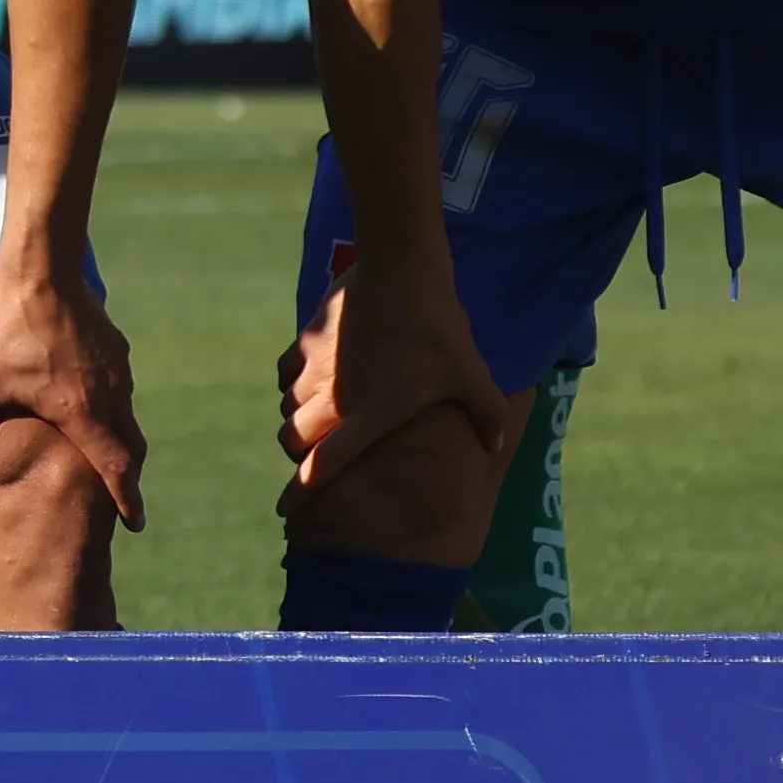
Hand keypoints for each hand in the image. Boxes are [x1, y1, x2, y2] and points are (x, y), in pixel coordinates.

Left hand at [0, 263, 146, 529]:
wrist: (42, 271)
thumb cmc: (10, 332)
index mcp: (83, 415)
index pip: (116, 471)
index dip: (127, 502)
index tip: (136, 526)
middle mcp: (110, 397)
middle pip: (130, 448)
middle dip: (128, 478)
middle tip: (126, 502)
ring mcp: (117, 371)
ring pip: (126, 417)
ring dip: (120, 441)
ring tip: (107, 455)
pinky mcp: (114, 347)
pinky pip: (120, 388)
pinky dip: (113, 407)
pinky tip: (93, 401)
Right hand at [276, 268, 497, 516]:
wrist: (400, 272)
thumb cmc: (438, 330)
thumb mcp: (471, 375)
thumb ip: (487, 416)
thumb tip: (495, 446)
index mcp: (368, 417)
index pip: (323, 466)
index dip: (302, 493)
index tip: (287, 510)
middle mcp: (332, 399)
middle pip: (293, 439)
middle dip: (299, 454)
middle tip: (313, 456)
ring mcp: (313, 369)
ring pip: (289, 407)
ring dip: (300, 418)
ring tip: (321, 418)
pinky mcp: (306, 341)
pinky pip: (287, 374)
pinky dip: (294, 385)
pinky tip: (313, 379)